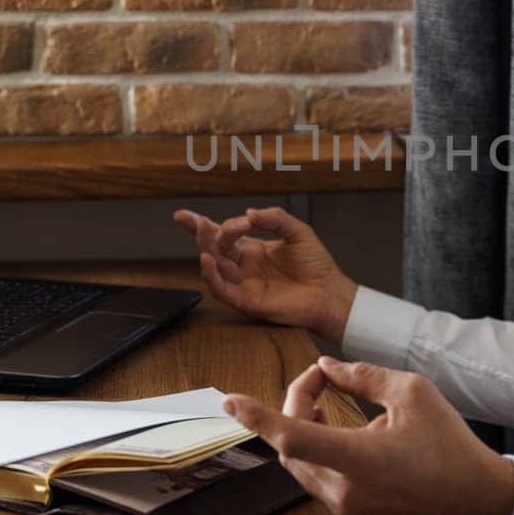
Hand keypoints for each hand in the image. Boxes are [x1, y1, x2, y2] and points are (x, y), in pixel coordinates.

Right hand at [172, 206, 357, 344]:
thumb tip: (248, 213)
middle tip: (199, 222)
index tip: (183, 215)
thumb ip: (274, 218)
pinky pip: (221, 289)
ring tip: (204, 232)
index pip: (222, 234)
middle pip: (214, 248)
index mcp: (253, 248)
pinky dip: (211, 276)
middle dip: (202, 234)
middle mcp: (244, 266)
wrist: (330, 292)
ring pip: (215, 266)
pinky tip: (208, 260)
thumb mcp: (297, 231)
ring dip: (206, 249)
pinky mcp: (246, 301)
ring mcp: (243, 283)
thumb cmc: (316, 265)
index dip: (201, 225)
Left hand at [222, 357, 513, 514]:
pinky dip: (316, 447)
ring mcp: (346, 507)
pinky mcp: (350, 514)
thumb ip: (363, 376)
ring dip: (302, 426)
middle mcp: (345, 490)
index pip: (292, 437)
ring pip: (298, 461)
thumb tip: (326, 366)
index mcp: (360, 460)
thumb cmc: (450, 443)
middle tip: (321, 377)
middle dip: (293, 404)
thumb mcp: (413, 393)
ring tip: (327, 400)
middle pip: (290, 444)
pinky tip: (338, 429)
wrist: (476, 499)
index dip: (258, 418)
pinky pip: (315, 475)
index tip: (228, 401)